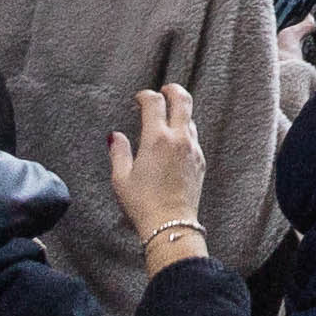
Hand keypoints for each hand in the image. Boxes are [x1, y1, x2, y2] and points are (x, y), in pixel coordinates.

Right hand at [105, 85, 206, 244]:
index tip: (139, 98)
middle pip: (182, 99)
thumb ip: (118, 152)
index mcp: (157, 139)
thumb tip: (115, 136)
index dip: (145, 95)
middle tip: (164, 90)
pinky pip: (194, 138)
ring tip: (167, 118)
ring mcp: (193, 149)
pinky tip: (175, 142)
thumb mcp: (121, 179)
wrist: (171, 225)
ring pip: (190, 119)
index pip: (154, 102)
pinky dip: (185, 132)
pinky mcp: (200, 162)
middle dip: (173, 90)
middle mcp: (178, 139)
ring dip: (179, 113)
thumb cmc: (142, 205)